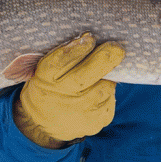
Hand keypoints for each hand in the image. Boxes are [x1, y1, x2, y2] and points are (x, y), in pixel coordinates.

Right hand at [13, 33, 124, 148]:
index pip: (61, 61)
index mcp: (45, 78)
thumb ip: (64, 54)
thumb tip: (90, 38)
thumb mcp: (46, 70)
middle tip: (116, 48)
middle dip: (105, 58)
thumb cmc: (50, 87)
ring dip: (107, 77)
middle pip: (87, 74)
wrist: (44, 123)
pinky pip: (110, 100)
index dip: (79, 48)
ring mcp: (80, 112)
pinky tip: (98, 92)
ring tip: (100, 75)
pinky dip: (108, 92)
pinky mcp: (96, 121)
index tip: (90, 38)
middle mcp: (61, 96)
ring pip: (105, 87)